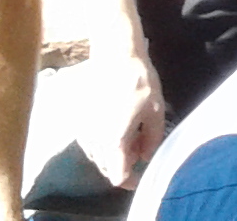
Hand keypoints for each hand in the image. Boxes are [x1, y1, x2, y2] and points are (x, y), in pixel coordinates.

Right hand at [78, 49, 167, 188]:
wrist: (115, 56)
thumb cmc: (138, 81)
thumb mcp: (155, 111)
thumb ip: (152, 139)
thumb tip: (146, 157)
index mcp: (113, 139)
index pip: (117, 175)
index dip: (131, 180)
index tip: (142, 175)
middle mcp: (94, 139)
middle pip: (107, 167)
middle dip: (125, 165)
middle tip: (142, 149)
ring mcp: (84, 131)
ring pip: (99, 156)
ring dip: (115, 154)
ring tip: (134, 135)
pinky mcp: (80, 122)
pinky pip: (92, 144)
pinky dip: (105, 144)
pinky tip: (120, 128)